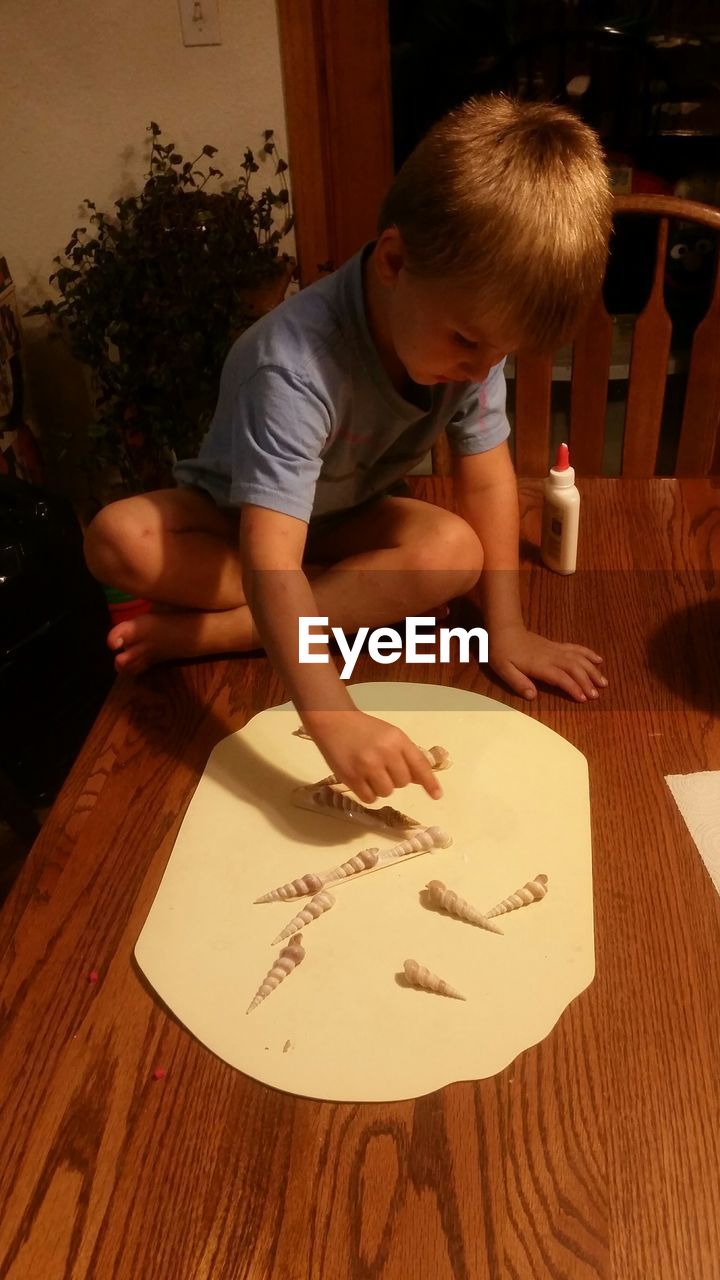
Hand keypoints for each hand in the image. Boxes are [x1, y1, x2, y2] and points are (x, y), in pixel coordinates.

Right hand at [303, 709, 442, 803]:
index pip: (419, 764)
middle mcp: (385, 752)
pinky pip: (370, 798)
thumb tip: (421, 780)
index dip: (429, 782)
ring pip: (387, 792)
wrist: (333, 722)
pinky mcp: (351, 777)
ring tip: (369, 773)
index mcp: (397, 739)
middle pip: (403, 782)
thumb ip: (406, 756)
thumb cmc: (364, 729)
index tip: (437, 796)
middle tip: (382, 768)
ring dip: (381, 787)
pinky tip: (361, 780)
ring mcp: (368, 766)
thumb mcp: (390, 736)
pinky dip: (368, 794)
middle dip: (395, 779)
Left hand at [489, 623, 606, 702]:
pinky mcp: (557, 645)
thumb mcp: (504, 670)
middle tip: (596, 695)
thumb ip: (518, 683)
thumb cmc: (502, 651)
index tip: (583, 699)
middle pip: (574, 668)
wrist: (505, 629)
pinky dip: (588, 654)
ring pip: (579, 658)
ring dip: (592, 670)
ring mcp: (556, 649)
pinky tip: (599, 660)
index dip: (573, 687)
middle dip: (587, 681)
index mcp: (539, 664)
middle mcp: (551, 656)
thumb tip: (532, 696)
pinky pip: (576, 648)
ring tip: (604, 682)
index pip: (560, 677)